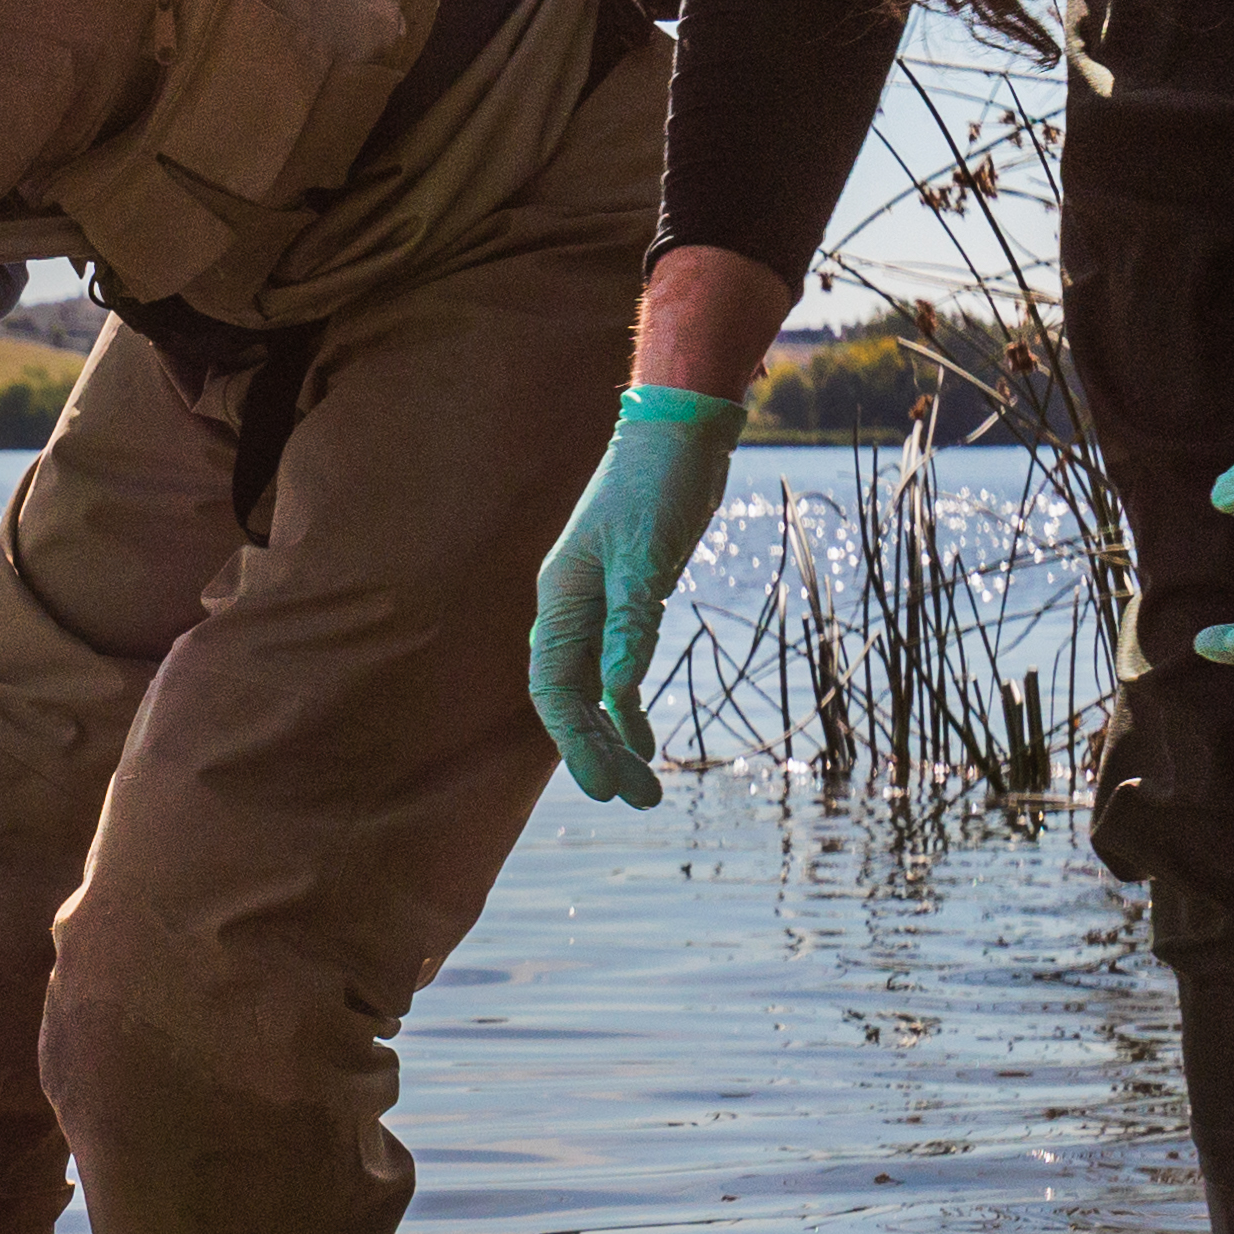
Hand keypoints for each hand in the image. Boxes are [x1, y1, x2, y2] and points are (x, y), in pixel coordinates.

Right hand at [525, 388, 742, 805]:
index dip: (573, 741)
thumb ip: (631, 623)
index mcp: (561, 599)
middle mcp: (569, 608)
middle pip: (572, 699)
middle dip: (598, 752)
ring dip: (615, 738)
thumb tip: (618, 692)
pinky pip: (618, 668)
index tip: (603, 789)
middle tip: (640, 801)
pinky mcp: (628, 599)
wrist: (679, 433)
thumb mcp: (645, 556)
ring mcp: (597, 605)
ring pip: (595, 690)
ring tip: (647, 790)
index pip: (554, 687)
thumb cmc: (658, 486)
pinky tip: (646, 743)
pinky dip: (628, 707)